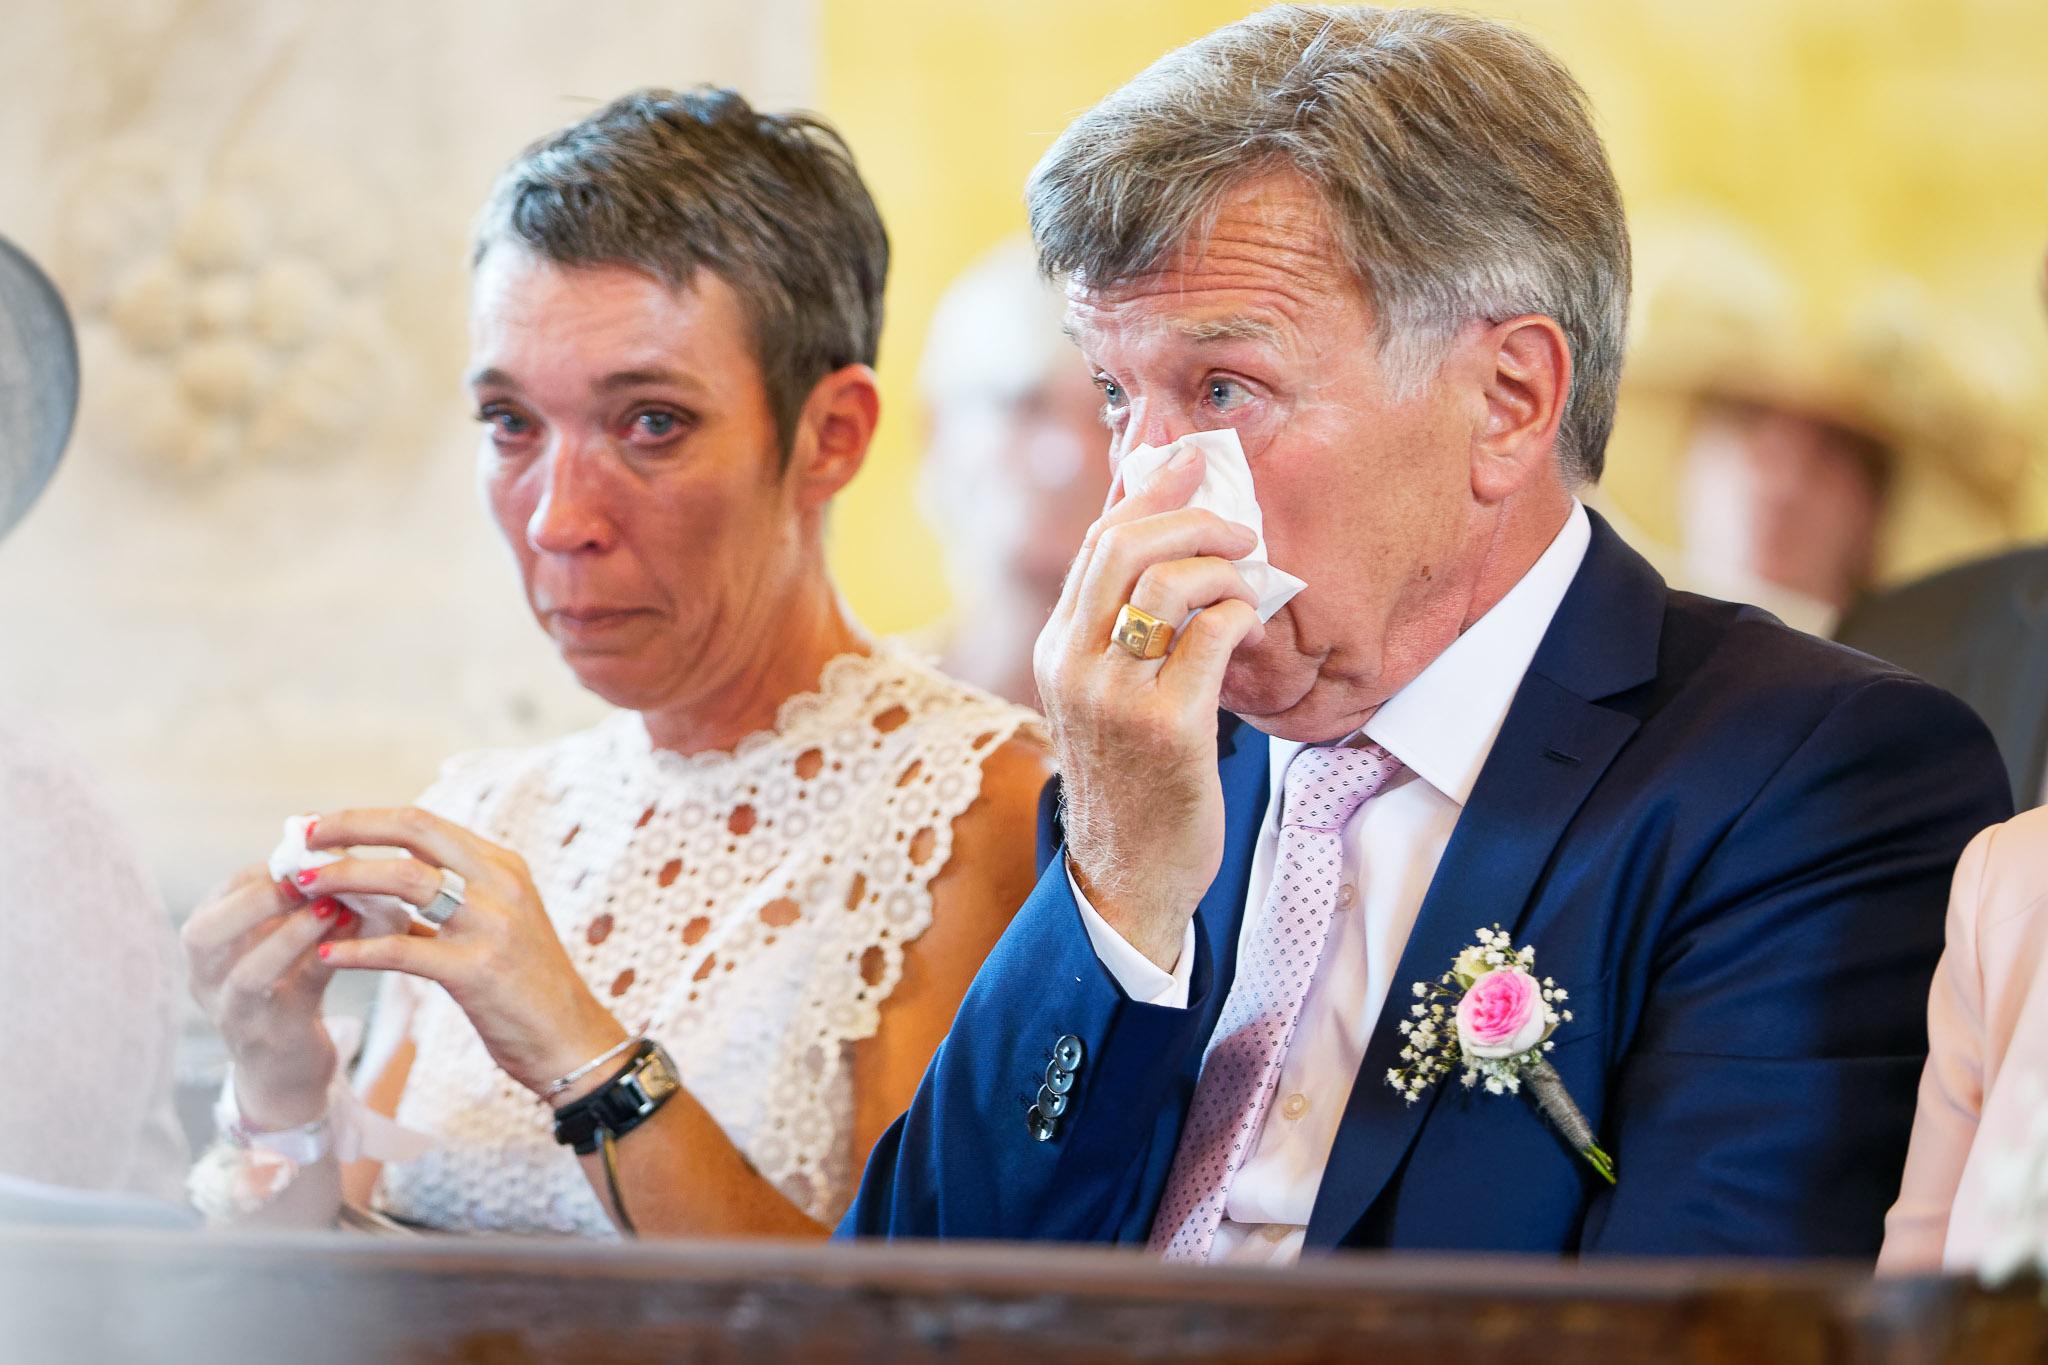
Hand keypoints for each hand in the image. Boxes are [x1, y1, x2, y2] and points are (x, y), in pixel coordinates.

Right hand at [181, 867, 360, 1127]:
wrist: (286, 1071)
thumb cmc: (286, 989)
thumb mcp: (278, 943)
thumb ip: (293, 901)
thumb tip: (324, 836)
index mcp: (205, 951)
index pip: (215, 900)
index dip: (256, 874)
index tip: (301, 853)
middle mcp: (206, 982)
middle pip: (203, 936)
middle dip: (255, 901)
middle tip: (305, 879)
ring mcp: (236, 1015)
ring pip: (247, 974)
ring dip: (290, 936)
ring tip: (331, 907)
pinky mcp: (274, 1037)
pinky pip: (295, 997)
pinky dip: (323, 963)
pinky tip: (353, 940)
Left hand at [298, 810, 626, 1096]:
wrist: (569, 1038)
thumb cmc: (524, 986)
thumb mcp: (493, 926)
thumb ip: (443, 903)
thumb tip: (375, 887)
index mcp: (501, 866)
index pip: (423, 823)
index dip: (365, 819)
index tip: (320, 826)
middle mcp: (499, 884)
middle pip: (412, 833)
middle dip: (348, 831)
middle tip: (299, 842)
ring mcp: (491, 924)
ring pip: (403, 881)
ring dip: (343, 879)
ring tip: (301, 889)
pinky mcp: (478, 971)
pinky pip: (403, 950)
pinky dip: (358, 949)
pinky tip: (326, 954)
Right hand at [1033, 443, 1265, 968]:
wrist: (1128, 876)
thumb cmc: (1133, 781)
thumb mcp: (1105, 697)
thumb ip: (1122, 631)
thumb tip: (1163, 548)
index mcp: (1057, 650)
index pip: (1096, 544)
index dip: (1146, 493)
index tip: (1188, 462)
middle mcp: (1074, 665)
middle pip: (1123, 545)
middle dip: (1190, 516)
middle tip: (1239, 523)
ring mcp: (1116, 696)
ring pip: (1168, 583)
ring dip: (1223, 567)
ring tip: (1249, 582)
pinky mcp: (1167, 726)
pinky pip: (1212, 636)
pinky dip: (1240, 614)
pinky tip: (1252, 625)